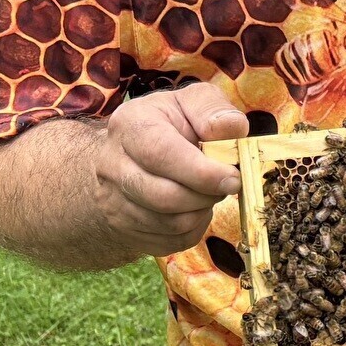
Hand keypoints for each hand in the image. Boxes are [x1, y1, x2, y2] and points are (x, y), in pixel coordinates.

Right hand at [91, 84, 246, 255]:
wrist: (133, 155)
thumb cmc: (171, 125)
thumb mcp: (192, 103)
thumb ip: (213, 111)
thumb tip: (234, 129)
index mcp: (130, 125)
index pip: (161, 155)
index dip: (202, 172)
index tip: (232, 178)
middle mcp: (111, 164)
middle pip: (164, 196)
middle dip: (206, 196)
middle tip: (226, 185)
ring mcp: (112, 200)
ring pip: (168, 224)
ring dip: (201, 212)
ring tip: (208, 193)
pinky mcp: (123, 228)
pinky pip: (169, 242)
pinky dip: (193, 229)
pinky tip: (195, 209)